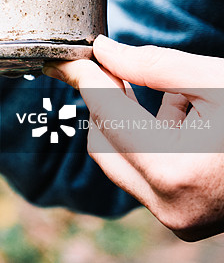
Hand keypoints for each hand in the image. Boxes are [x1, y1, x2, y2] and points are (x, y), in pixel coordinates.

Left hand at [44, 36, 223, 240]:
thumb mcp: (213, 79)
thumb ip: (150, 66)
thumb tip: (102, 51)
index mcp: (176, 172)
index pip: (107, 115)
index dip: (83, 79)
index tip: (63, 58)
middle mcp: (171, 207)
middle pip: (103, 143)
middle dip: (106, 103)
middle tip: (113, 68)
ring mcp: (178, 220)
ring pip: (118, 161)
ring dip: (128, 124)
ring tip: (169, 99)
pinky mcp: (183, 220)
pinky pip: (142, 175)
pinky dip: (147, 144)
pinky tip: (176, 121)